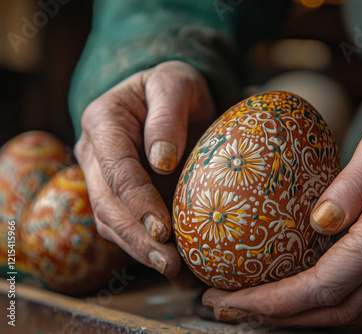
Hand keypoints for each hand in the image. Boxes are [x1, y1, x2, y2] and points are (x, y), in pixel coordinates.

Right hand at [75, 61, 215, 276]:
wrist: (169, 97)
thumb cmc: (174, 87)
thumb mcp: (176, 85)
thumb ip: (168, 116)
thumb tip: (161, 161)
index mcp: (104, 122)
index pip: (116, 168)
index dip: (137, 201)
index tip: (163, 228)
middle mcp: (95, 154)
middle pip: (108, 204)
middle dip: (138, 238)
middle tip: (169, 263)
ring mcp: (103, 178)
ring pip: (113, 223)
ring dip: (142, 251)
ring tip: (176, 273)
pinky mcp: (120, 196)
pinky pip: (128, 227)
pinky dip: (150, 249)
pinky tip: (179, 269)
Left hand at [202, 104, 361, 325]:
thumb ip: (349, 186)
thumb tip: (317, 223)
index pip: (327, 284)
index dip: (277, 300)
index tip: (235, 298)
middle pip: (337, 310)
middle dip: (279, 316)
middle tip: (230, 307)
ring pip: (354, 314)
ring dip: (302, 319)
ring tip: (258, 308)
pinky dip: (331, 309)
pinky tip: (304, 300)